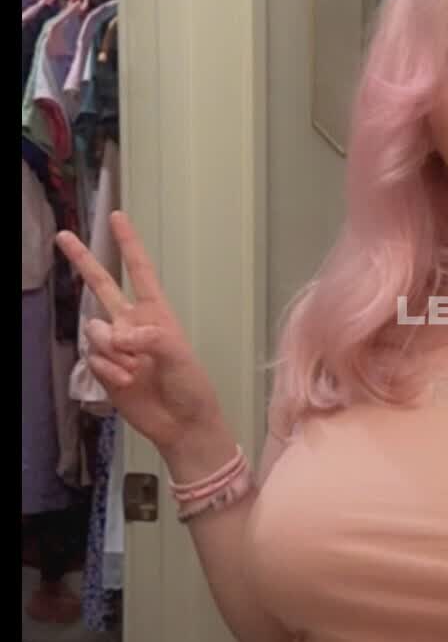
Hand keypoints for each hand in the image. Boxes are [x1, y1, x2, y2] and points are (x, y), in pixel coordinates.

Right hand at [55, 212, 226, 465]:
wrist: (180, 424)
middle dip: (82, 260)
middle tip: (63, 235)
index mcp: (156, 312)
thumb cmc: (190, 386)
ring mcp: (116, 346)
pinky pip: (93, 359)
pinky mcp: (104, 368)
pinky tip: (126, 382)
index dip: (128, 244)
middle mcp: (131, 323)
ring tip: (133, 370)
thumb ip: (150, 338)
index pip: (139, 271)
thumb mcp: (180, 356)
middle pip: (101, 286)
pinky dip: (108, 370)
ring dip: (110, 350)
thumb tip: (117, 335)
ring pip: (93, 331)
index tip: (117, 216)